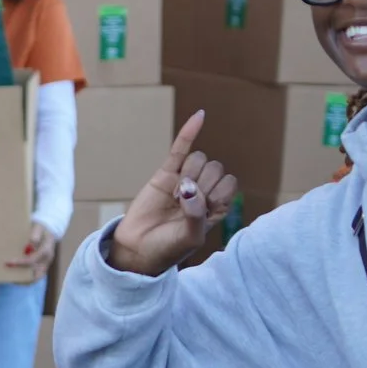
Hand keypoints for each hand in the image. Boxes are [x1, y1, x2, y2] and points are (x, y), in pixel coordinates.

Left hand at [8, 221, 59, 277]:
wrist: (48, 229)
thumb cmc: (41, 228)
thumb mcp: (39, 227)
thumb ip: (36, 233)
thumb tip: (32, 241)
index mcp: (46, 250)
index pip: (32, 260)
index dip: (20, 262)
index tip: (8, 262)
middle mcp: (46, 260)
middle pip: (36, 276)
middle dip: (23, 278)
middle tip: (9, 277)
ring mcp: (44, 265)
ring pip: (35, 278)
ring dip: (24, 280)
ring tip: (11, 279)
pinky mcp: (41, 266)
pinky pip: (34, 276)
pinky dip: (25, 278)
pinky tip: (15, 276)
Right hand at [105, 110, 238, 277]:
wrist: (137, 251)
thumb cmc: (168, 249)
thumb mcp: (190, 238)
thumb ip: (196, 214)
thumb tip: (189, 187)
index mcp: (216, 207)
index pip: (228, 184)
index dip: (216, 194)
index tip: (201, 212)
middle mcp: (202, 191)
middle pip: (215, 169)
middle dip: (201, 185)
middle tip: (183, 206)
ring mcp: (183, 180)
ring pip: (198, 160)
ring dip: (188, 176)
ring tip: (174, 198)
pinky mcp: (164, 175)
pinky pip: (179, 149)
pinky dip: (189, 132)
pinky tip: (200, 116)